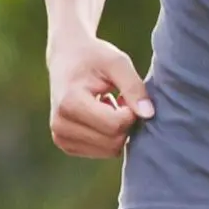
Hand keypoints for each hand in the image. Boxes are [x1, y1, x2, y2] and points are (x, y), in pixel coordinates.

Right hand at [48, 35, 154, 158]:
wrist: (66, 57)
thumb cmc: (94, 57)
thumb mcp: (117, 62)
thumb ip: (134, 87)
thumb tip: (149, 114)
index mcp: (70, 103)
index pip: (114, 125)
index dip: (130, 113)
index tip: (126, 95)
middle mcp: (60, 124)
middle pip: (113, 142)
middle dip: (125, 124)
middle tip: (121, 100)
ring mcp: (60, 137)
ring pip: (109, 150)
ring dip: (118, 130)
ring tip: (109, 105)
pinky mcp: (65, 144)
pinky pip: (102, 152)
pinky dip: (108, 136)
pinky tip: (101, 115)